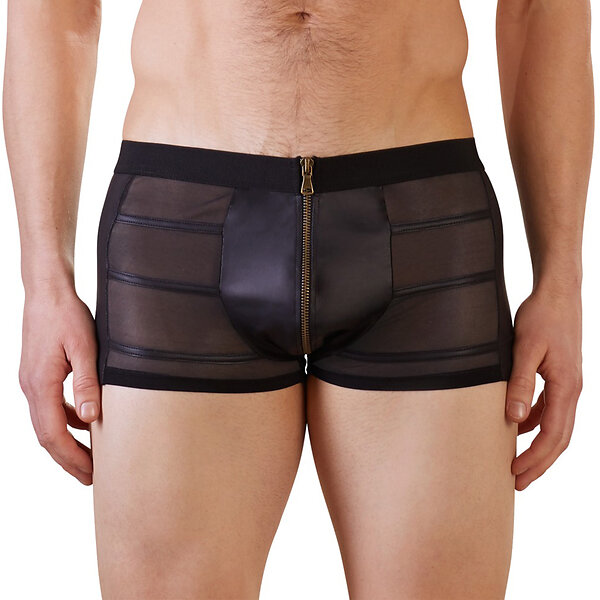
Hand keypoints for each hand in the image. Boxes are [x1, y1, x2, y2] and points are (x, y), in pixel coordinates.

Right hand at [19, 287, 101, 484]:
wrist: (47, 292)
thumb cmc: (67, 315)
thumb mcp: (84, 348)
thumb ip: (88, 384)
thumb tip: (91, 419)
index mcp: (41, 384)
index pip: (53, 434)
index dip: (72, 457)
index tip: (91, 473)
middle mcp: (31, 387)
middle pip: (46, 436)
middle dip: (68, 459)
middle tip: (91, 478)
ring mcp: (32, 382)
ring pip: (46, 424)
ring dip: (66, 443)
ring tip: (89, 458)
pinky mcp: (38, 376)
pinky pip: (50, 408)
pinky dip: (65, 421)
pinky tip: (84, 423)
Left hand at [505, 287, 582, 490]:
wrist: (558, 292)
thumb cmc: (542, 316)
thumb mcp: (525, 349)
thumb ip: (520, 383)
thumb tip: (514, 419)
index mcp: (566, 387)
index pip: (553, 435)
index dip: (535, 458)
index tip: (515, 473)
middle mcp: (572, 390)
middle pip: (559, 438)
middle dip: (540, 462)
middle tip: (517, 482)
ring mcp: (568, 384)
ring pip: (557, 426)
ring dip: (539, 446)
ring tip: (518, 462)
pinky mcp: (560, 376)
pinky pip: (551, 408)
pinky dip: (537, 423)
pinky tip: (520, 426)